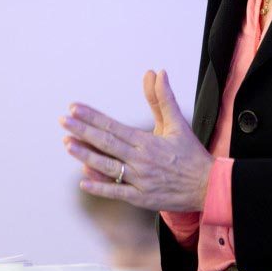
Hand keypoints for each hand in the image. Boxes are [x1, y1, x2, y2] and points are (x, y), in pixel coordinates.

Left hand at [59, 69, 212, 211]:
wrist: (208, 187)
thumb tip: (158, 71)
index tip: (74, 107)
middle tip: (63, 120)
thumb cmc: (190, 153)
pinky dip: (100, 187)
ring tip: (67, 143)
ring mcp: (140, 180)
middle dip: (83, 131)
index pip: (114, 126)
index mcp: (147, 142)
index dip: (93, 117)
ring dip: (86, 155)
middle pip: (107, 144)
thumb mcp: (176, 123)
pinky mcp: (142, 198)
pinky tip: (82, 180)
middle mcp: (141, 160)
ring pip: (108, 167)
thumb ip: (162, 98)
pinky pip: (117, 192)